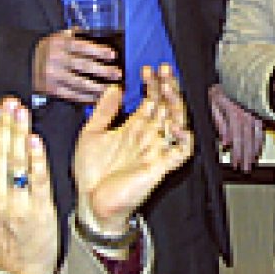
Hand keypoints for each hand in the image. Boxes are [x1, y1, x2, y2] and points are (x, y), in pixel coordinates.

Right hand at [32, 29, 121, 102]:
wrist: (23, 63)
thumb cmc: (49, 48)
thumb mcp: (60, 37)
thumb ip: (77, 35)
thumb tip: (98, 33)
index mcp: (60, 44)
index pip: (83, 47)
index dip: (99, 51)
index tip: (113, 55)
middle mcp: (57, 60)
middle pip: (85, 66)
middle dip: (104, 71)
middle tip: (118, 74)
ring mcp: (54, 76)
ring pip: (80, 83)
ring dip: (98, 88)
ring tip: (112, 89)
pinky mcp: (51, 89)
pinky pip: (72, 95)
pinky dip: (86, 97)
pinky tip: (98, 98)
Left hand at [72, 67, 192, 237]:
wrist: (91, 204)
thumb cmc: (92, 175)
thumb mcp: (91, 134)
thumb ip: (103, 110)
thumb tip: (114, 88)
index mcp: (134, 128)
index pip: (150, 99)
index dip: (152, 83)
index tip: (148, 69)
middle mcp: (148, 136)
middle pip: (166, 105)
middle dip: (167, 86)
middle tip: (164, 70)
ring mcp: (157, 149)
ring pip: (177, 121)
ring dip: (175, 103)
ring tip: (168, 87)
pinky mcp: (161, 166)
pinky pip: (182, 150)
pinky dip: (183, 138)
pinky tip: (176, 125)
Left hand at [210, 84, 264, 172]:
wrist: (236, 77)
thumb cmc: (221, 92)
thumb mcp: (214, 104)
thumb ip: (220, 124)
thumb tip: (226, 142)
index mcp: (234, 114)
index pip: (236, 138)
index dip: (236, 152)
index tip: (235, 164)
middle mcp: (246, 115)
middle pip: (247, 140)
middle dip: (246, 156)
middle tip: (245, 169)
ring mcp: (254, 114)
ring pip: (255, 136)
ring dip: (253, 151)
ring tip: (252, 163)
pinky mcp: (258, 113)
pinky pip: (261, 129)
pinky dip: (260, 141)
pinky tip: (259, 150)